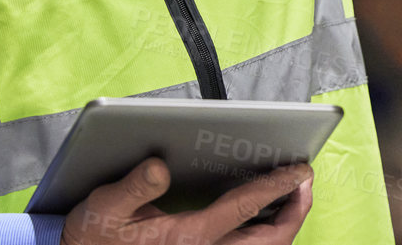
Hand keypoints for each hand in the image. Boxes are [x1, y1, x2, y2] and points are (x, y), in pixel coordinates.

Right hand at [63, 156, 314, 244]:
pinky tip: (267, 217)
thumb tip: (160, 165)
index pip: (244, 209)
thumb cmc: (94, 238)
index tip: (299, 169)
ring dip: (285, 226)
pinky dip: (266, 236)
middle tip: (307, 182)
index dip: (276, 186)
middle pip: (269, 241)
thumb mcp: (104, 208)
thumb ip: (133, 186)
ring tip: (295, 197)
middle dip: (296, 212)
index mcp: (188, 239)